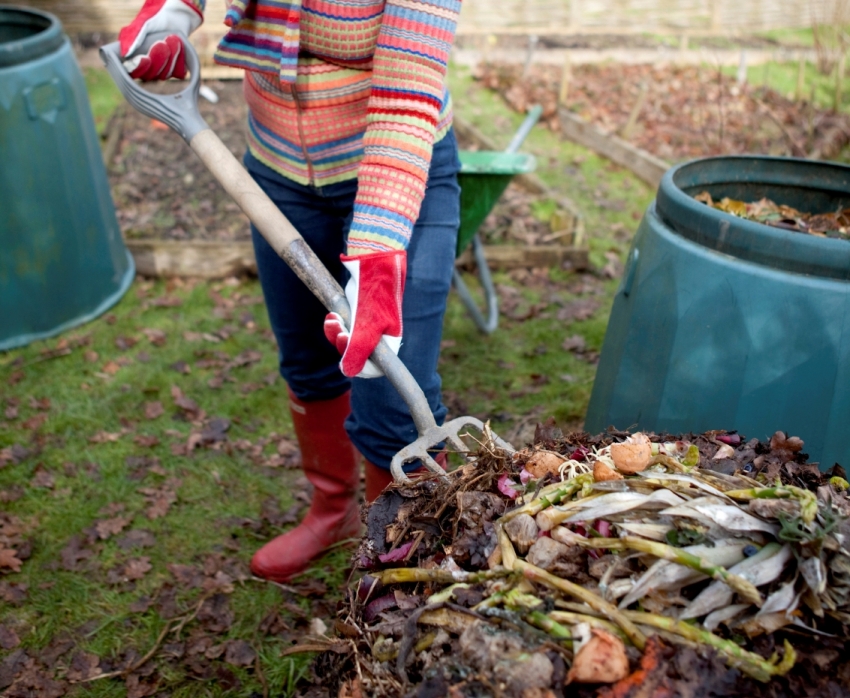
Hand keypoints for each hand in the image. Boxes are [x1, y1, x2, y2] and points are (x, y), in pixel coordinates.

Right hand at [119, 0, 201, 80]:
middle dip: (157, 59)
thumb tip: (124, 54)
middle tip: (161, 43)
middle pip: (150, 75)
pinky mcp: (176, 71)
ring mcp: (162, 71)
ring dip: (170, 56)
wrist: (174, 16)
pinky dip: (179, 58)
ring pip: (165, 74)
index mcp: (133, 59)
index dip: (138, 68)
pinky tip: (179, 46)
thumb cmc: (153, 20)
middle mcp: (146, 69)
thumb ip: (132, 39)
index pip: (132, 72)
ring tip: (172, 39)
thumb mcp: (141, 25)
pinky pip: (178, 72)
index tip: (144, 58)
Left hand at [324, 251, 406, 378]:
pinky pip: (343, 328)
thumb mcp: (366, 327)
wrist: (372, 266)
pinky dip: (336, 323)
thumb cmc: (375, 296)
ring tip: (333, 319)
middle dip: (342, 345)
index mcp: (388, 345)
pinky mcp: (357, 317)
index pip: (373, 369)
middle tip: (338, 331)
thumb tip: (347, 372)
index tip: (345, 359)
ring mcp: (368, 328)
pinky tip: (333, 315)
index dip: (357, 367)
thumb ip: (356, 351)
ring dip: (335, 332)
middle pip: (355, 356)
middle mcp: (379, 339)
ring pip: (347, 341)